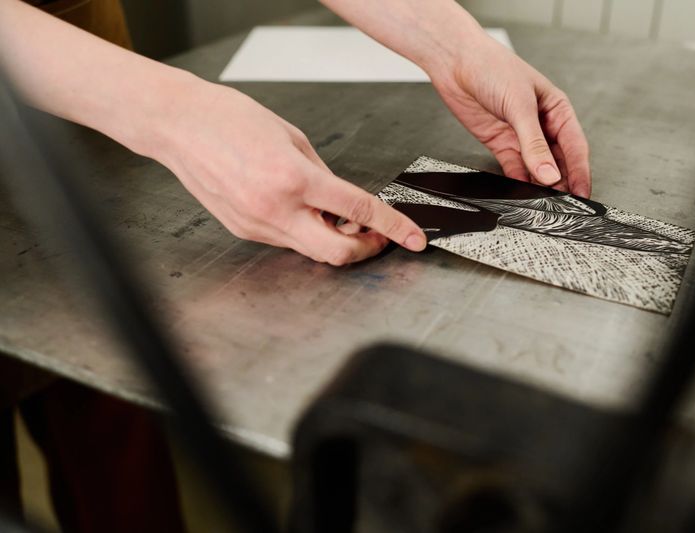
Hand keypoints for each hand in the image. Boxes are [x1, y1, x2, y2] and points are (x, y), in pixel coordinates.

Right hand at [154, 81, 425, 264]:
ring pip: (310, 250)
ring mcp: (257, 225)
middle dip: (365, 249)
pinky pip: (286, 240)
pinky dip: (305, 233)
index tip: (411, 238)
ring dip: (334, 240)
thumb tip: (343, 201)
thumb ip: (322, 173)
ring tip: (338, 218)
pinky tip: (305, 214)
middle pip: (336, 253)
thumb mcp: (292, 137)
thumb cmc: (230, 119)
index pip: (358, 210)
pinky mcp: (244, 231)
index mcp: (293, 178)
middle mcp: (275, 208)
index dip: (392, 227)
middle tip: (376, 236)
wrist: (179, 126)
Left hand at [430, 35, 590, 196]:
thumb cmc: (493, 67)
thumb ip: (534, 143)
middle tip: (563, 206)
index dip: (580, 172)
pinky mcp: (501, 144)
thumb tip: (549, 174)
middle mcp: (542, 126)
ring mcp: (521, 137)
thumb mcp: (520, 105)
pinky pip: (514, 169)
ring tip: (543, 205)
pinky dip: (518, 183)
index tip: (582, 194)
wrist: (456, 63)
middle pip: (558, 162)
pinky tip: (522, 195)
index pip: (575, 147)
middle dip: (562, 184)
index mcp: (557, 110)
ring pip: (537, 169)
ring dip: (540, 187)